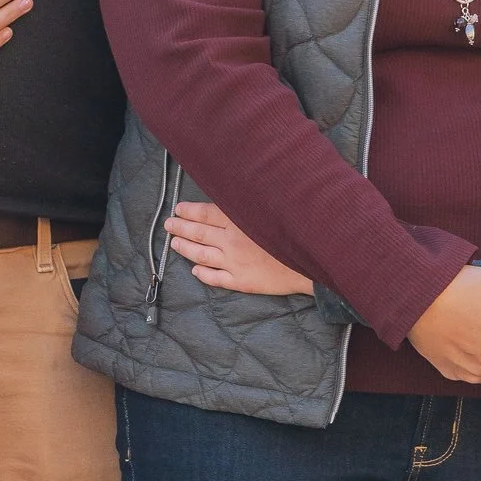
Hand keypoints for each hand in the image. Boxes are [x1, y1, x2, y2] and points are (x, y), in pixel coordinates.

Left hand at [166, 198, 314, 297]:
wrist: (310, 260)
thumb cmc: (292, 232)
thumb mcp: (268, 210)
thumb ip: (246, 206)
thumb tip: (228, 199)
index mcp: (238, 221)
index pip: (206, 213)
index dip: (189, 211)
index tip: (179, 209)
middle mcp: (232, 241)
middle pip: (199, 233)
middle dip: (181, 228)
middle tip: (169, 224)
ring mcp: (234, 263)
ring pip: (202, 255)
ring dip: (186, 249)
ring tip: (175, 244)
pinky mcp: (241, 281)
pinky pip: (216, 278)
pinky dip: (203, 275)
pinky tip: (195, 272)